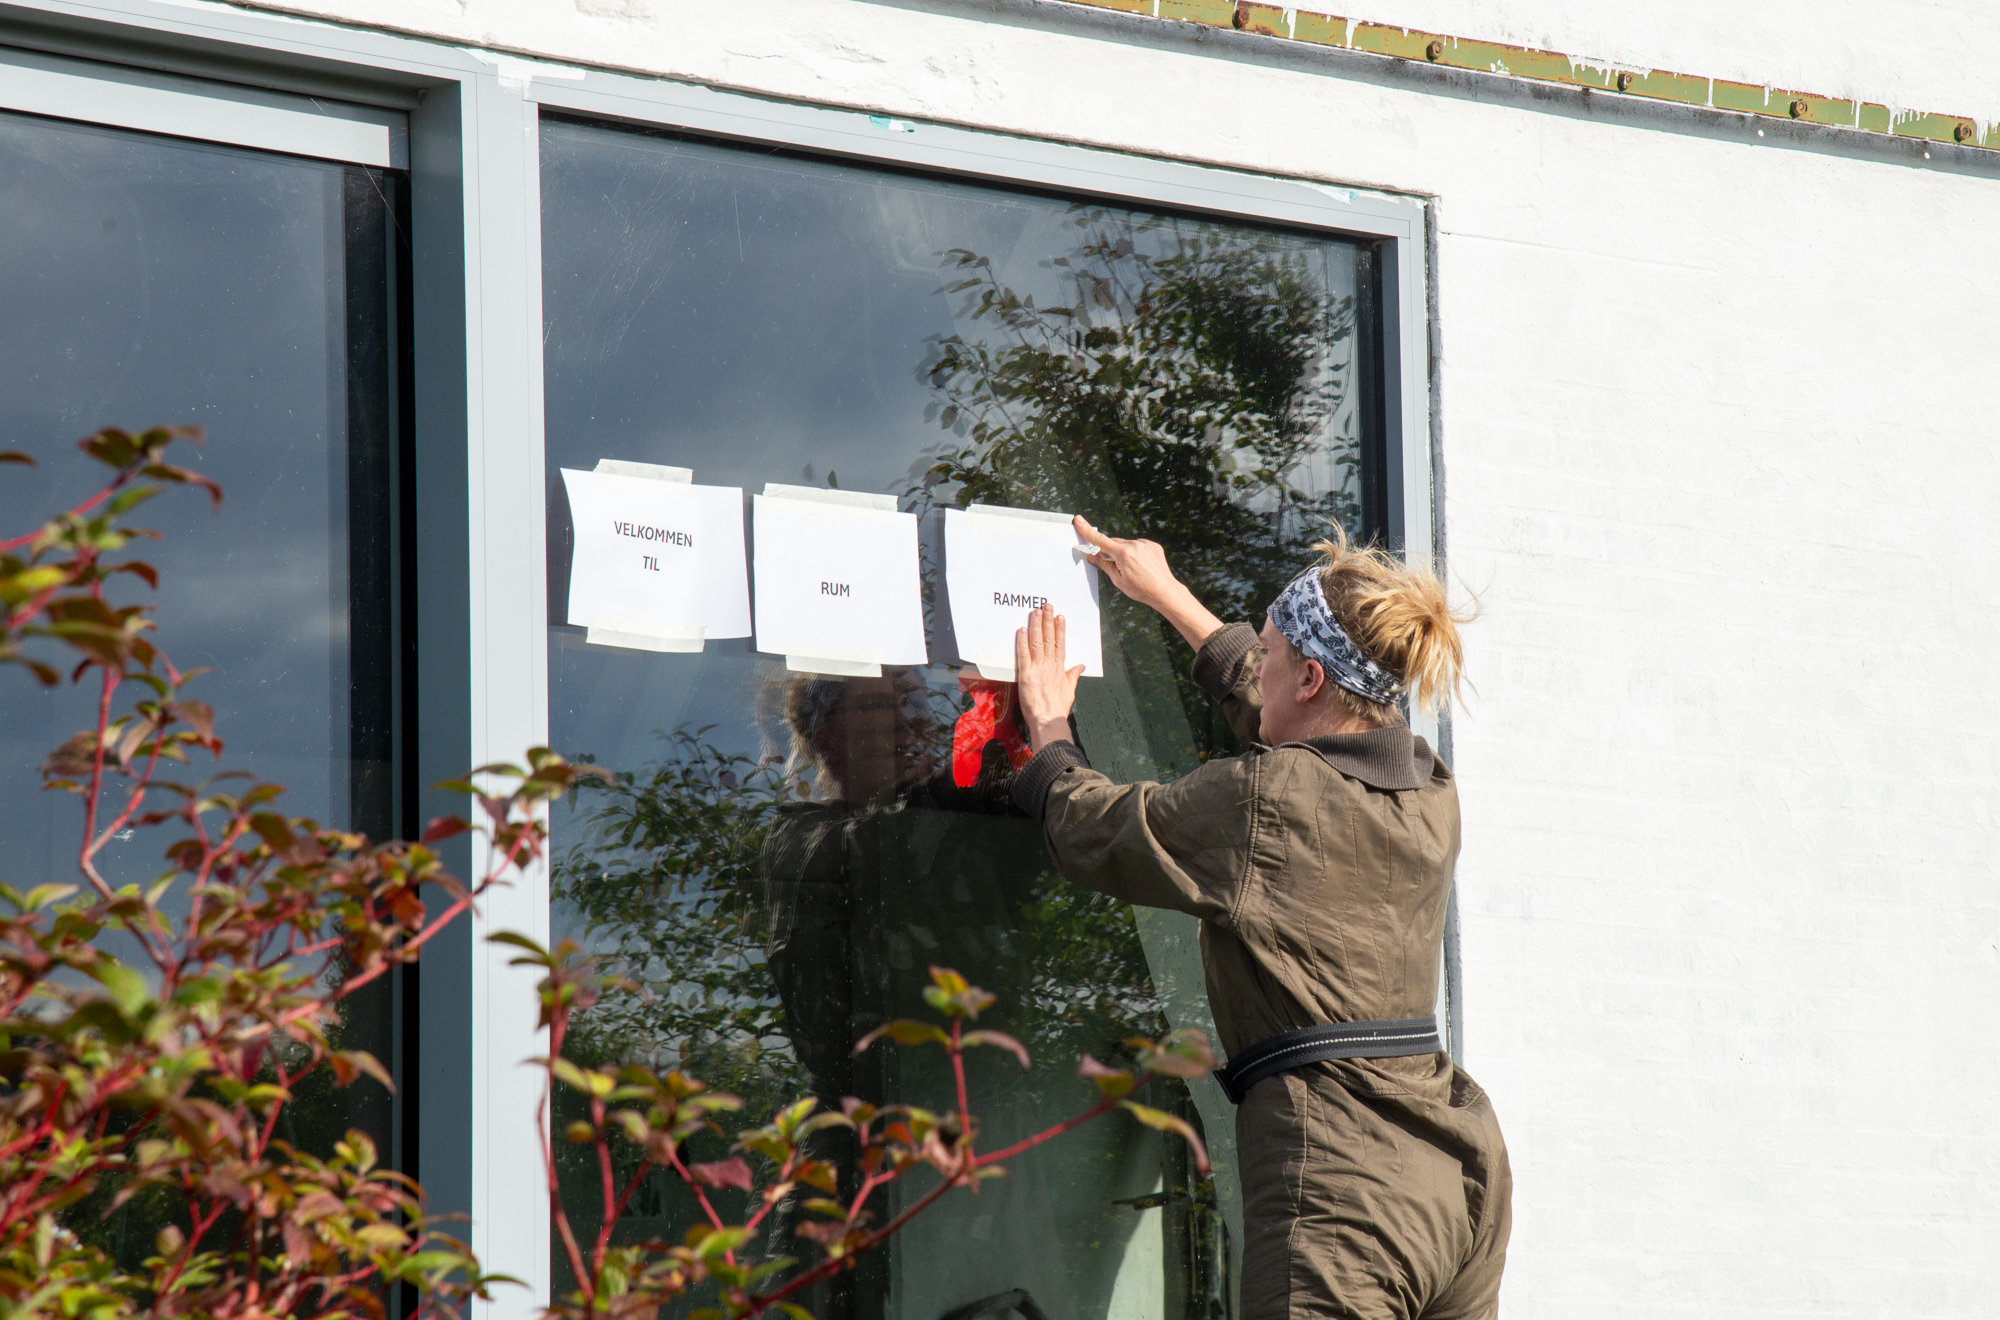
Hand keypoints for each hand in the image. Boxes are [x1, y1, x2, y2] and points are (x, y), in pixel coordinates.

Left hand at [1014, 603, 1084, 751]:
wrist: (1049, 720)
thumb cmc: (1058, 708)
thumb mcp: (1070, 690)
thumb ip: (1073, 675)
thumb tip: (1081, 666)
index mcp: (1060, 668)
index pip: (1060, 644)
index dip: (1059, 629)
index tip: (1060, 616)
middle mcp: (1050, 665)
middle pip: (1048, 639)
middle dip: (1047, 621)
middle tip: (1047, 606)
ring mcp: (1038, 669)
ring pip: (1037, 642)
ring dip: (1036, 626)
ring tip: (1035, 611)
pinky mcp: (1025, 675)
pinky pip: (1023, 655)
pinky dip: (1022, 642)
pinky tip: (1021, 630)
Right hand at [1073, 515, 1224, 649]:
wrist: (1164, 591)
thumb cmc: (1142, 589)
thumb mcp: (1118, 580)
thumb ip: (1104, 565)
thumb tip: (1093, 556)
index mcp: (1123, 554)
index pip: (1101, 541)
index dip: (1087, 531)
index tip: (1079, 520)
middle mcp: (1135, 545)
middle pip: (1114, 543)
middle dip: (1110, 551)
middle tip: (1113, 565)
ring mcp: (1145, 544)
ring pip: (1126, 544)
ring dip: (1123, 552)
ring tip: (1132, 569)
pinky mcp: (1153, 545)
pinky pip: (1138, 545)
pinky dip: (1135, 552)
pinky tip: (1140, 565)